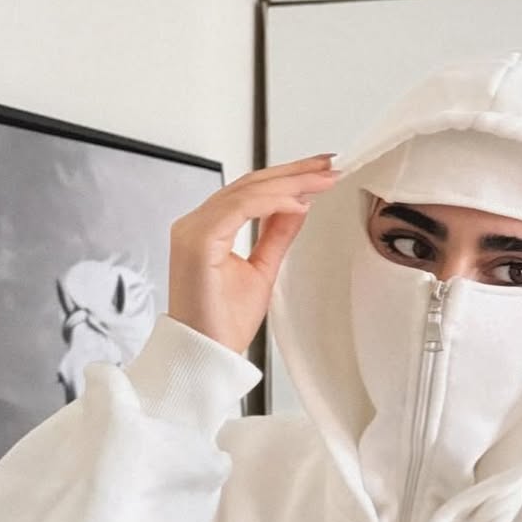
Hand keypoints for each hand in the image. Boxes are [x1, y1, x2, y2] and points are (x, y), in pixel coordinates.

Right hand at [168, 153, 340, 354]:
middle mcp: (195, 224)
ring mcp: (193, 231)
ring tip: (322, 180)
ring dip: (289, 183)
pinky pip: (239, 208)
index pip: (249, 191)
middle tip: (328, 165)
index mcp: (207, 229)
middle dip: (293, 172)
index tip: (320, 172)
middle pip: (249, 184)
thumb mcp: (262, 269)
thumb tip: (297, 205)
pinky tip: (299, 202)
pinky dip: (272, 202)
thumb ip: (276, 234)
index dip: (286, 178)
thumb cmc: (222, 323)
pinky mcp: (197, 242)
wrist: (205, 356)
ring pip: (246, 191)